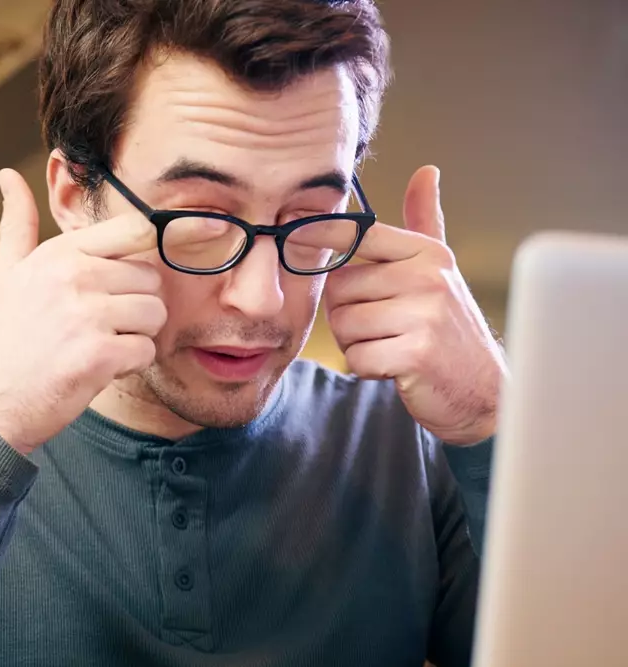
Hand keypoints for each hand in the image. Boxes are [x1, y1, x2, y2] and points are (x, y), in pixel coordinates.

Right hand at [0, 168, 165, 453]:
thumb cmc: (3, 342)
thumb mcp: (6, 275)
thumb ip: (17, 224)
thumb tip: (8, 175)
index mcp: (58, 253)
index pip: (136, 231)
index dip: (150, 252)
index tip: (143, 273)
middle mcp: (73, 277)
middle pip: (150, 279)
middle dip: (136, 308)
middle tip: (103, 328)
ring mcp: (86, 316)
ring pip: (154, 314)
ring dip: (137, 337)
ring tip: (100, 347)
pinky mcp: (98, 356)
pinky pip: (146, 350)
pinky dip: (130, 366)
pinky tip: (99, 369)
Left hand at [323, 166, 506, 445]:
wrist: (482, 389)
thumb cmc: (448, 326)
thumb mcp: (439, 269)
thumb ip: (425, 222)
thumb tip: (425, 171)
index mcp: (427, 253)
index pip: (360, 234)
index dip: (321, 234)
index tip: (290, 231)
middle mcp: (428, 277)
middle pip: (339, 288)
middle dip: (347, 312)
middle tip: (383, 326)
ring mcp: (424, 315)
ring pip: (343, 324)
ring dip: (356, 342)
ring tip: (391, 344)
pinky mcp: (415, 353)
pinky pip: (356, 357)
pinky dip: (368, 368)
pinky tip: (396, 367)